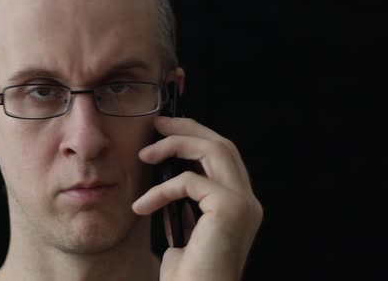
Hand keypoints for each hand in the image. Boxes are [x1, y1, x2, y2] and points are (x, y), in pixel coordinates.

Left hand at [133, 116, 262, 280]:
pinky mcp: (229, 208)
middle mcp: (248, 201)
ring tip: (145, 154)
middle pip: (222, 145)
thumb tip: (169, 181)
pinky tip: (142, 206)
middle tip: (156, 124)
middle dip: (187, 128)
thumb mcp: (185, 231)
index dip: (196, 136)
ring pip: (213, 150)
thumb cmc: (189, 274)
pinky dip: (161, 189)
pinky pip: (189, 181)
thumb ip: (186, 206)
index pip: (223, 157)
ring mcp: (243, 204)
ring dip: (175, 145)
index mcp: (240, 205)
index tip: (166, 130)